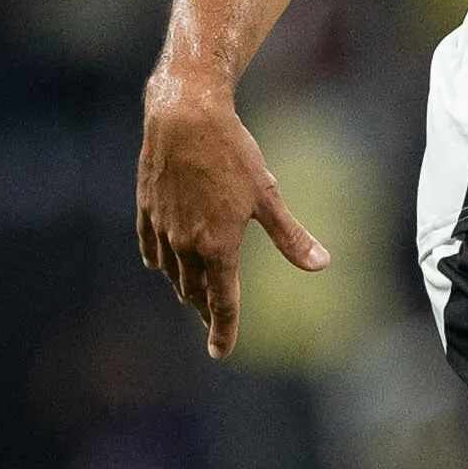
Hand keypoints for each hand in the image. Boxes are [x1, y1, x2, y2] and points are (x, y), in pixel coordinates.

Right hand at [135, 76, 329, 360]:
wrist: (184, 116)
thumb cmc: (232, 153)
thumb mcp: (267, 195)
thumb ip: (291, 237)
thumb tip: (321, 264)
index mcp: (218, 247)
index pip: (222, 303)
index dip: (223, 331)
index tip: (220, 352)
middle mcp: (185, 245)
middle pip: (195, 292)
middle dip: (205, 309)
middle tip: (213, 320)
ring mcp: (162, 228)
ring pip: (172, 273)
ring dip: (185, 287)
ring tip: (195, 293)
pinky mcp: (146, 210)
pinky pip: (151, 249)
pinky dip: (161, 261)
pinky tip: (164, 263)